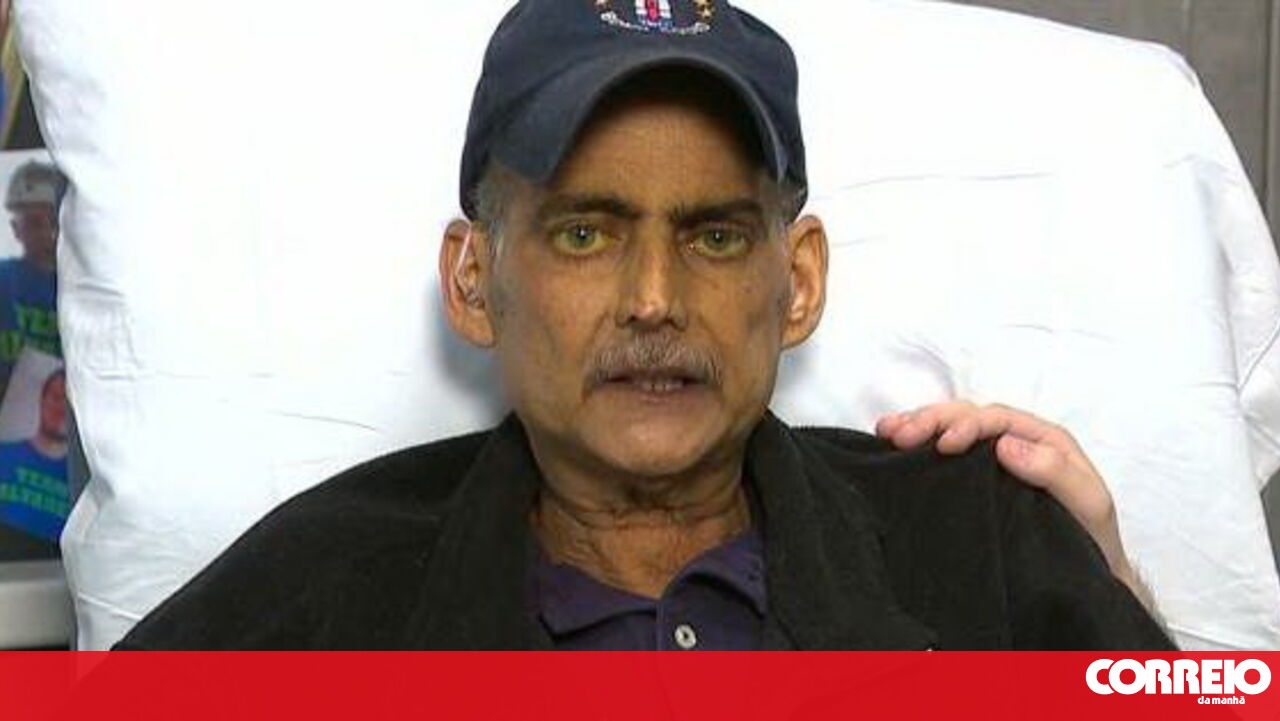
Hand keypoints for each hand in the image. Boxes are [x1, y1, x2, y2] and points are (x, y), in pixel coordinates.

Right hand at [876, 402, 1147, 605]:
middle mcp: (1013, 442)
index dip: (967, 425)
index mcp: (1041, 440)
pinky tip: (892, 447)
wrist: (1084, 576)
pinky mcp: (973, 482)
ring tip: (887, 431)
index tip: (944, 445)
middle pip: (966, 417)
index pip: (996, 419)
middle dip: (932, 420)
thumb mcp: (1087, 502)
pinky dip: (917, 448)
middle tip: (900, 434)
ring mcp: (990, 462)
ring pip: (950, 430)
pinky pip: (942, 456)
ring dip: (917, 427)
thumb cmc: (1089, 537)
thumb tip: (1004, 444)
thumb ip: (1054, 470)